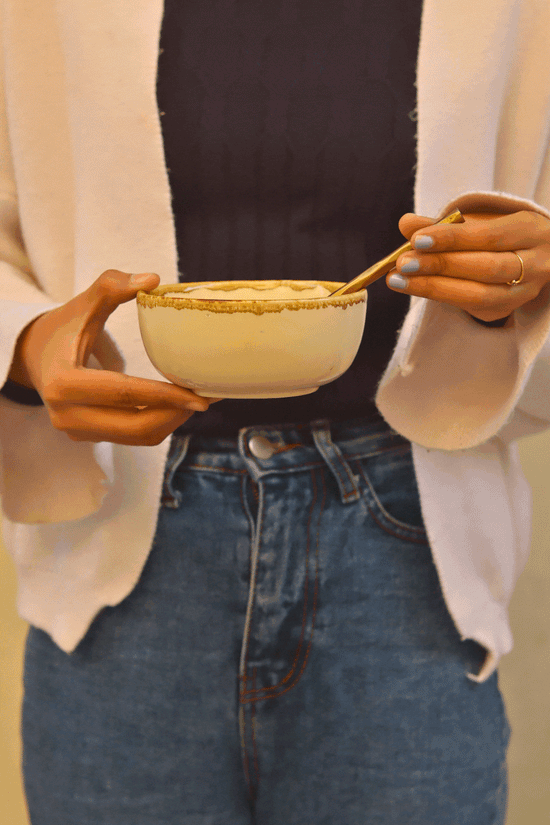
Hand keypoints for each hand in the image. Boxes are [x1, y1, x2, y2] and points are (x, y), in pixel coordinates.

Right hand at [8, 269, 218, 444]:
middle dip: (176, 414)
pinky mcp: (88, 438)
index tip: (201, 396)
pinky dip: (160, 423)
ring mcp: (77, 431)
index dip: (165, 396)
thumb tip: (153, 279)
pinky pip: (132, 437)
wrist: (35, 356)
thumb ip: (112, 286)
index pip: (124, 393)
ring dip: (172, 421)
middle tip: (208, 398)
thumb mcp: (83, 303)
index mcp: (64, 383)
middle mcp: (67, 415)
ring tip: (199, 400)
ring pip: (137, 437)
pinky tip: (180, 406)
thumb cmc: (64, 327)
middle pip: (135, 425)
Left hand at [386, 211, 549, 322]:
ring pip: (480, 295)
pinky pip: (472, 307)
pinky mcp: (506, 310)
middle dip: (440, 266)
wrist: (530, 257)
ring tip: (399, 280)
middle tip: (403, 264)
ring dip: (434, 288)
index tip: (416, 239)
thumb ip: (443, 224)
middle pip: (486, 268)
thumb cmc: (498, 234)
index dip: (452, 238)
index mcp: (530, 231)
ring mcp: (524, 292)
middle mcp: (535, 264)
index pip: (489, 236)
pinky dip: (441, 297)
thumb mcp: (478, 221)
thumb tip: (405, 223)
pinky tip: (415, 288)